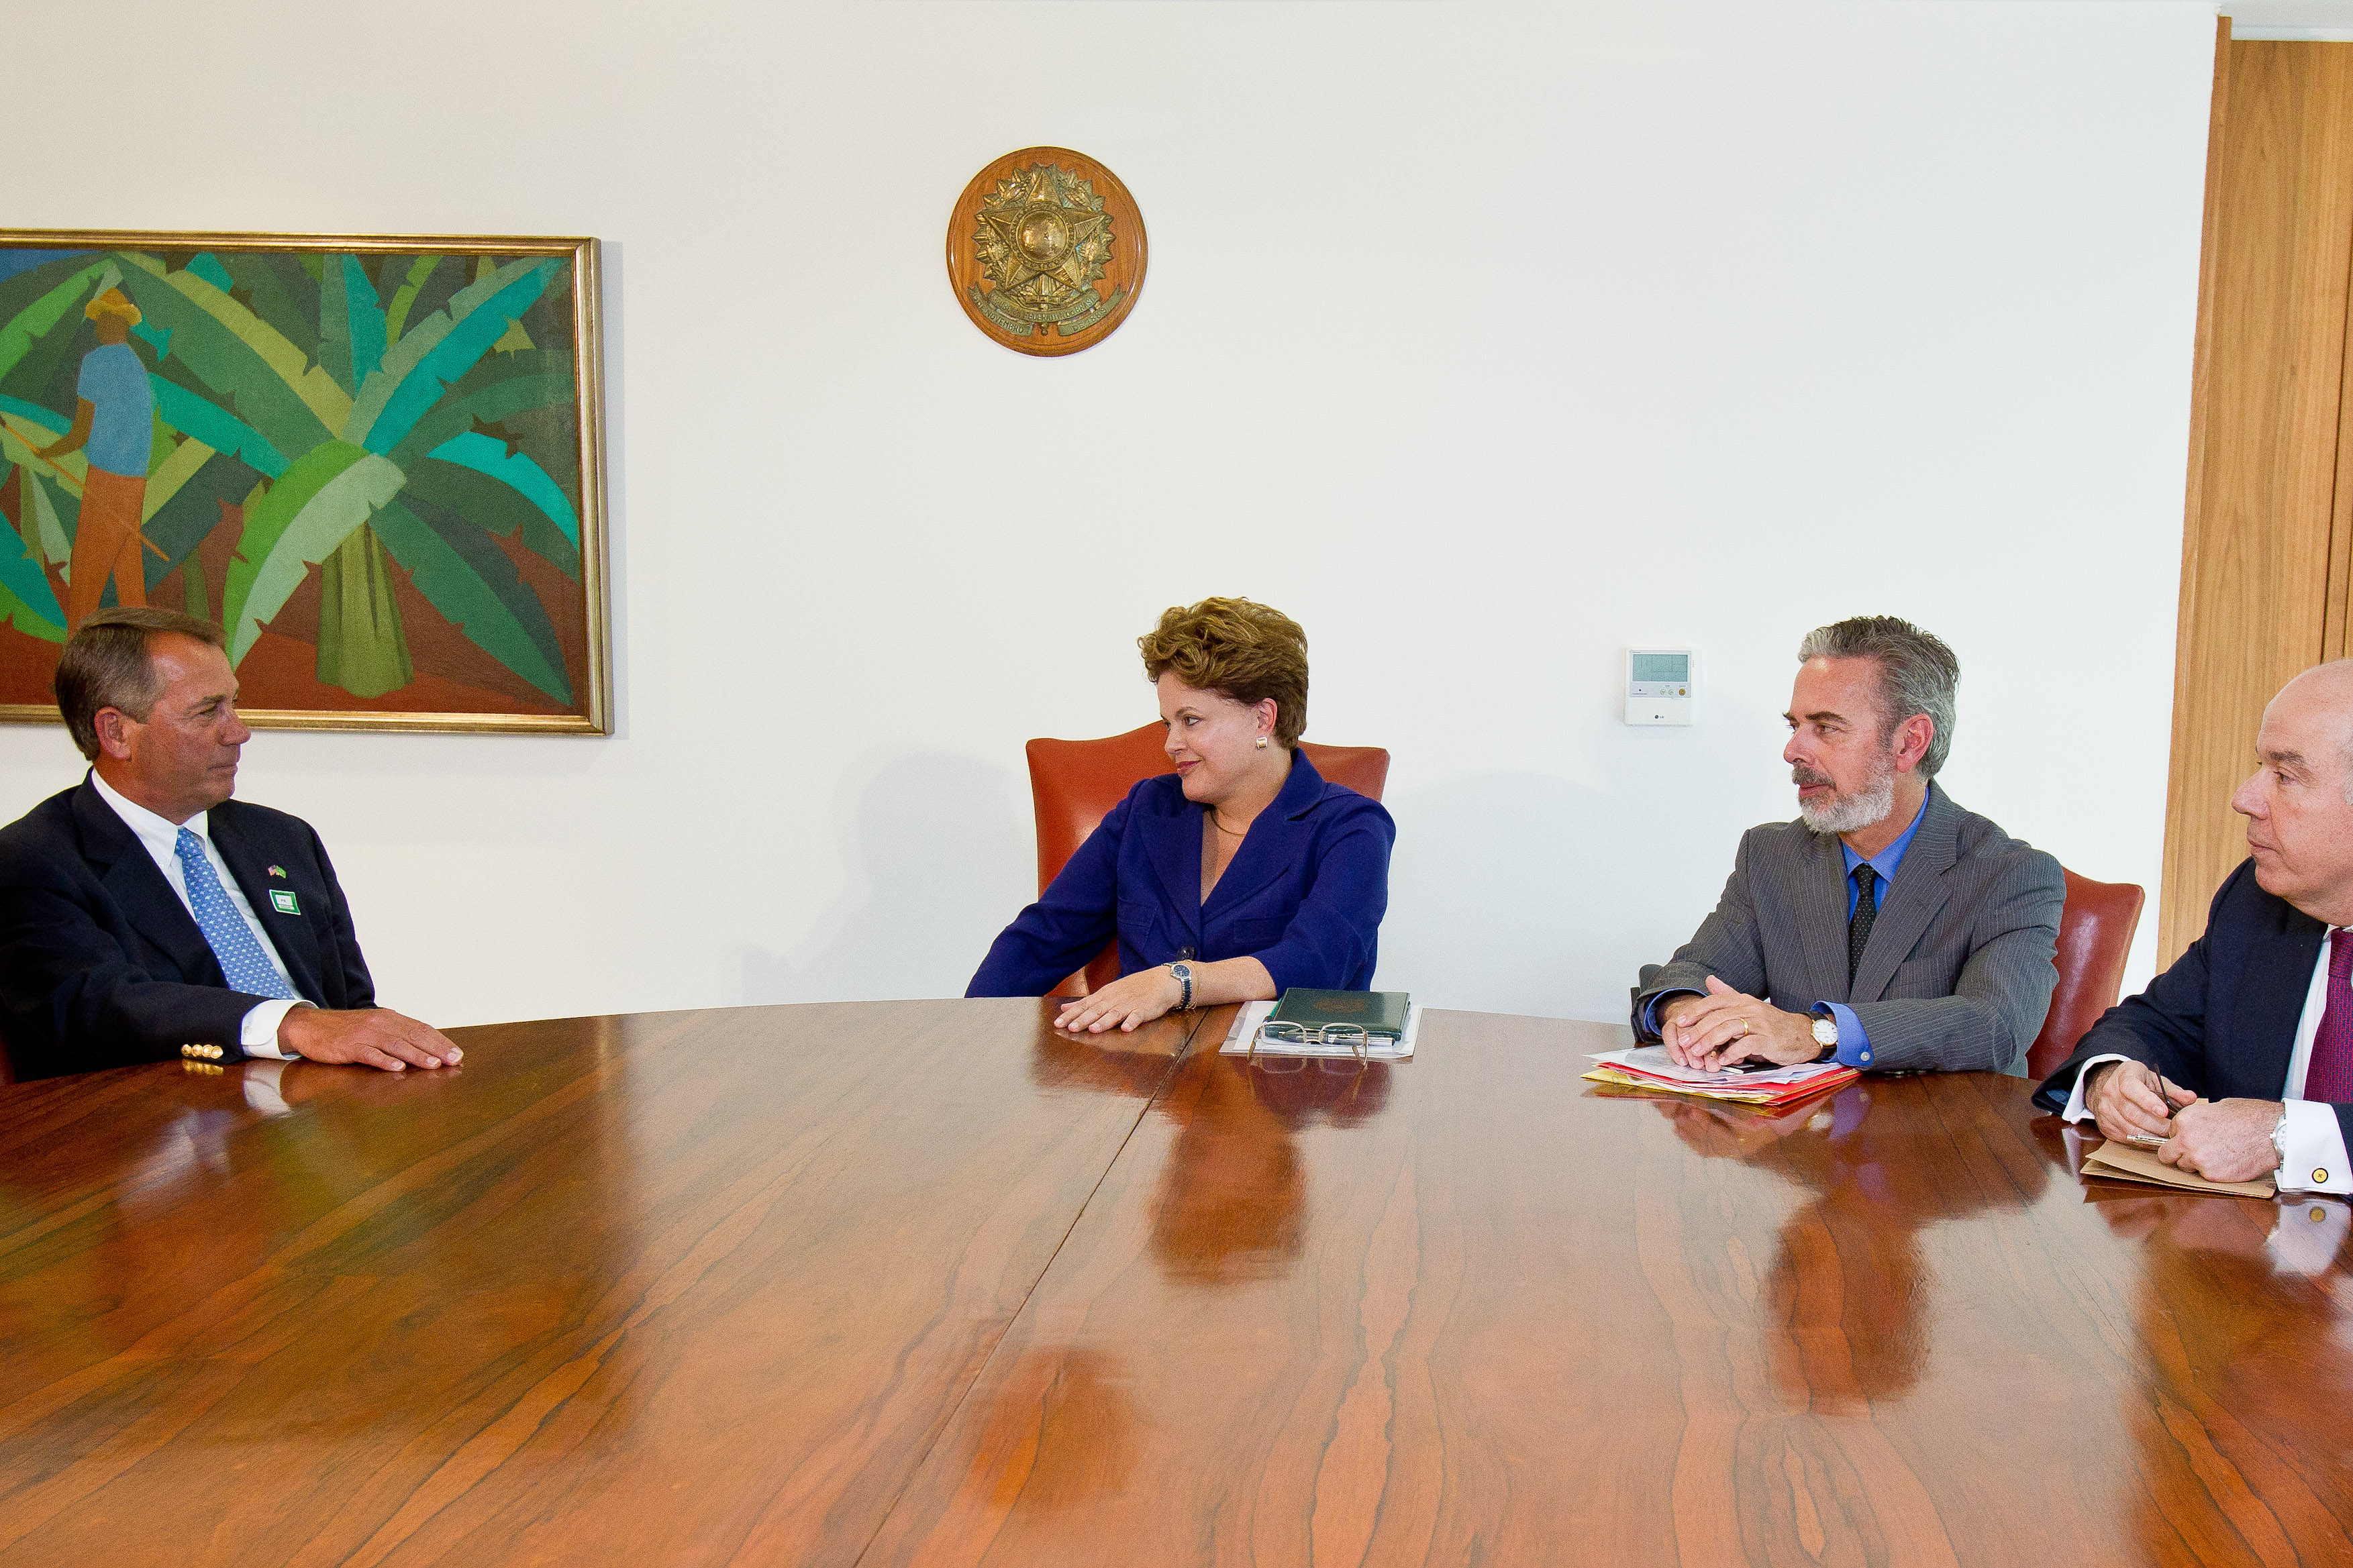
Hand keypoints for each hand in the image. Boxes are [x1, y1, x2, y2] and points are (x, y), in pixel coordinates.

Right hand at [278, 1006, 461, 1071]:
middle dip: (436, 1049)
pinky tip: (398, 1067)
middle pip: (413, 1036)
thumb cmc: (346, 1030)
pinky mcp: (349, 1046)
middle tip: (454, 1061)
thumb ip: (396, 1035)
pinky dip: (385, 1060)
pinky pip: (370, 1053)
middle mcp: (381, 1024)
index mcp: (390, 1018)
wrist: (309, 1025)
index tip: (457, 1054)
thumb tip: (424, 1047)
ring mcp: (365, 1035)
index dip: (440, 1041)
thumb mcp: (375, 1027)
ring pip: (396, 1045)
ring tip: (433, 1065)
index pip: (421, 1029)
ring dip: (416, 1055)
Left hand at [1053, 966, 1183, 1034]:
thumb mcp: (1107, 992)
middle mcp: (1114, 999)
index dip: (1071, 1014)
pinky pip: (1137, 1016)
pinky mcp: (1144, 1009)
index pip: (1084, 1005)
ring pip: (1114, 1013)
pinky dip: (1131, 1022)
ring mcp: (1129, 1004)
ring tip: (1093, 1029)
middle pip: (1096, 1010)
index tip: (1057, 1023)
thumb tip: (1065, 1008)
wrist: (1160, 981)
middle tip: (1070, 1028)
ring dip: (1104, 1021)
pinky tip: (1126, 1029)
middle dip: (1083, 1019)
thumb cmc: (1132, 988)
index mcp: (1104, 996)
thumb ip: (1086, 1002)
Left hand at [1661, 976, 1817, 1068]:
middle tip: (1684, 1041)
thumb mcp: (1749, 1006)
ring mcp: (1760, 1024)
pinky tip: (1721, 1060)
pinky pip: (1746, 1045)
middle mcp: (1750, 1009)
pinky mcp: (1768, 1040)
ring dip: (1710, 1041)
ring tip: (1697, 1052)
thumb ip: (1728, 994)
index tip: (1679, 1022)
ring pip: (1729, 1029)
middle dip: (1698, 1029)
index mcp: (1743, 1000)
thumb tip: (1709, 979)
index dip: (1694, 1011)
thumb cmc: (1771, 1023)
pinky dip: (1731, 1052)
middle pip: (1718, 1016)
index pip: (1713, 1001)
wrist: (1802, 1034)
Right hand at [2085, 1059, 2193, 1145]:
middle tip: (2173, 1129)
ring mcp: (2105, 1110)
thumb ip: (2173, 1091)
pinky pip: (2125, 1137)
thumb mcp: (2156, 1081)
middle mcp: (2110, 1092)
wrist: (2112, 1087)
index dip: (2147, 1101)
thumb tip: (2191, 1098)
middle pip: (2132, 1113)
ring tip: (2166, 1135)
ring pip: (2129, 1128)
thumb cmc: (2139, 1084)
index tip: (2164, 1112)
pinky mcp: (2105, 1125)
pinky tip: (2153, 1138)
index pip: (2131, 1088)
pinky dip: (2142, 1141)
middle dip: (2156, 1124)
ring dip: (2151, 1134)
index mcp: (2124, 1076)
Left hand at [2158, 1097, 2284, 1183]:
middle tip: (2195, 1152)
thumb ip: (2197, 1120)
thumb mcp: (2215, 1108)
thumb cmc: (2248, 1117)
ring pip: (2184, 1167)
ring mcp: (2197, 1159)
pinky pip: (2202, 1176)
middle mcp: (2185, 1139)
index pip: (2170, 1133)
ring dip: (2195, 1164)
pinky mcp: (2211, 1175)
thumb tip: (2190, 1127)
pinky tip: (2226, 1162)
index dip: (2180, 1136)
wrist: (2271, 1133)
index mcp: (2185, 1120)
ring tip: (2217, 1155)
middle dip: (2177, 1154)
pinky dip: (2212, 1172)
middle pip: (2167, 1154)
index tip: (2192, 1138)